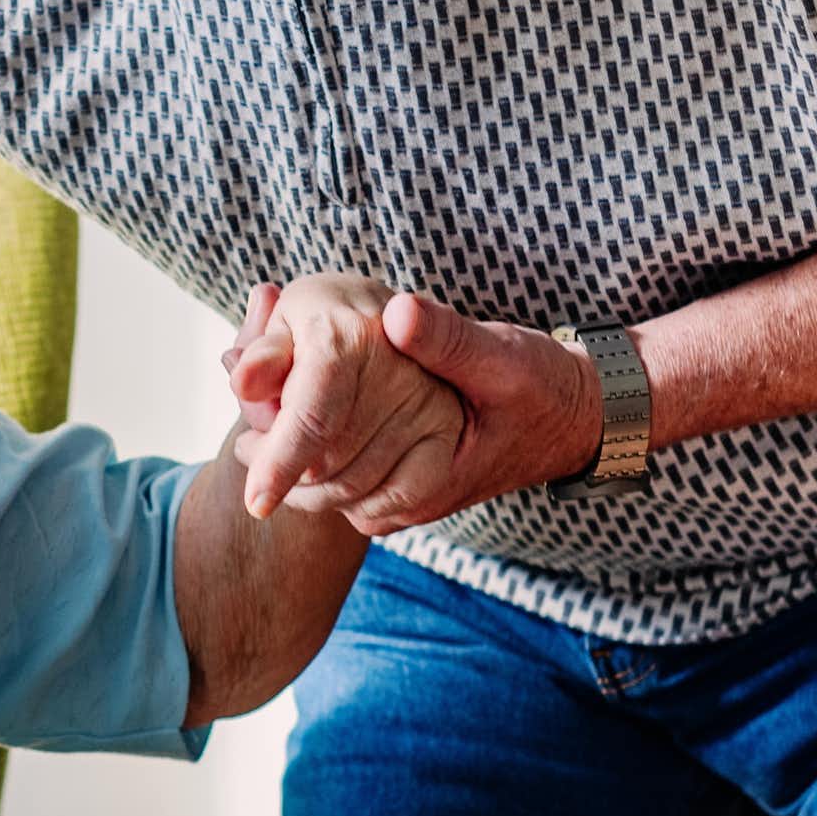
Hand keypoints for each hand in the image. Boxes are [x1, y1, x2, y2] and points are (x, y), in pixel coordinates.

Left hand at [224, 275, 465, 522]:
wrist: (394, 317)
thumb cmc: (325, 318)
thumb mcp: (287, 319)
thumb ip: (263, 353)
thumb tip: (242, 380)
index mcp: (350, 334)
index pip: (312, 418)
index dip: (280, 465)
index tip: (256, 503)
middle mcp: (400, 371)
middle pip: (328, 463)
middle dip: (283, 473)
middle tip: (256, 451)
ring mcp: (432, 407)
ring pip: (357, 489)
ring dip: (313, 494)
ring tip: (288, 465)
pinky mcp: (447, 437)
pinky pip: (396, 500)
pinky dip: (358, 505)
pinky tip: (333, 483)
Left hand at [227, 283, 606, 534]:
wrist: (576, 418)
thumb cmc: (542, 383)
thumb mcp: (501, 353)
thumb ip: (445, 338)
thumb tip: (393, 313)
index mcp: (432, 467)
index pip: (335, 465)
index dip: (283, 456)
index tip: (240, 445)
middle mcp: (418, 496)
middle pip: (321, 488)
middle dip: (277, 462)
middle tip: (240, 431)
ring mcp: (412, 502)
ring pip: (330, 497)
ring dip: (293, 471)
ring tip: (257, 436)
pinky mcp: (408, 497)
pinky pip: (351, 493)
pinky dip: (321, 473)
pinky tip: (299, 441)